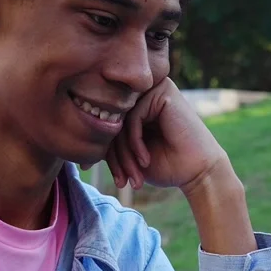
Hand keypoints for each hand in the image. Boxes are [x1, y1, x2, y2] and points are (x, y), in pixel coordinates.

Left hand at [105, 78, 231, 192]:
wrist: (198, 173)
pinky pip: (132, 117)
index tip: (96, 172)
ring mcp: (153, 89)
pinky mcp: (162, 92)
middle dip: (112, 155)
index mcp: (133, 104)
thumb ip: (106, 142)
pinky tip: (144, 159)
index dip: (100, 151)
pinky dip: (134, 142)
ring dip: (123, 153)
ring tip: (132, 175)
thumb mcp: (126, 154)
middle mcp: (142, 93)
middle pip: (109, 120)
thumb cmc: (166, 165)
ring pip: (119, 119)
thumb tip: (72, 142)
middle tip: (120, 181)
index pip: (103, 122)